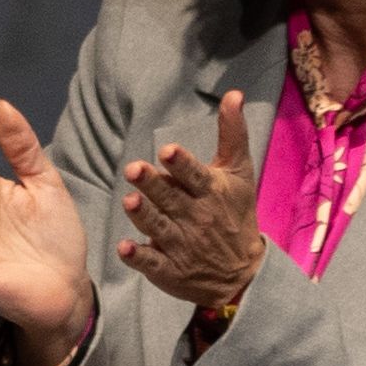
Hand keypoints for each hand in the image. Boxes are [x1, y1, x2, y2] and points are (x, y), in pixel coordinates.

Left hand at [119, 92, 266, 313]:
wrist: (242, 272)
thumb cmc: (235, 213)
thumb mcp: (239, 172)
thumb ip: (232, 134)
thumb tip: (234, 93)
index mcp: (211, 191)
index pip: (195, 175)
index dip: (182, 164)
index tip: (168, 150)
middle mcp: (196, 217)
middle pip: (171, 198)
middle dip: (153, 185)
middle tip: (133, 169)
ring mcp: (182, 245)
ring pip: (159, 227)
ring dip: (143, 215)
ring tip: (129, 201)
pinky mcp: (170, 269)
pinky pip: (152, 263)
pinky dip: (138, 257)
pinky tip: (124, 249)